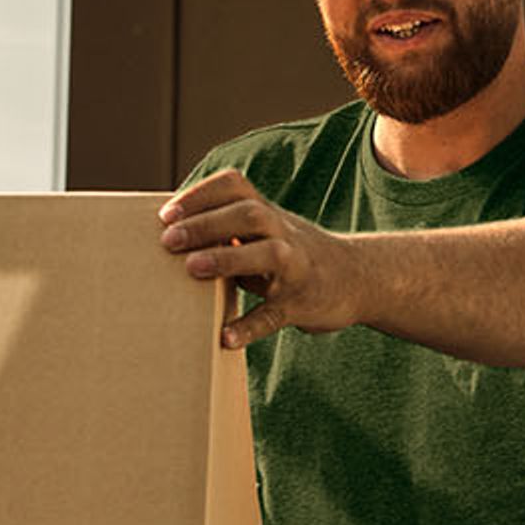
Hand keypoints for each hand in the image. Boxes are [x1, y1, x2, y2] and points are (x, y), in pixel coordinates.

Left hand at [158, 171, 368, 349]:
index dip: (201, 195)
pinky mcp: (301, 305)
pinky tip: (225, 337)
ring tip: (192, 269)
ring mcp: (295, 269)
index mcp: (268, 214)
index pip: (235, 187)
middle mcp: (284, 234)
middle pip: (249, 214)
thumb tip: (170, 234)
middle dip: (208, 223)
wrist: (358, 279)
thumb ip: (228, 229)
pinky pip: (274, 316)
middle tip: (168, 241)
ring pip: (267, 255)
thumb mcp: (267, 232)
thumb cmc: (294, 254)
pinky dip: (249, 326)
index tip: (166, 214)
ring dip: (228, 258)